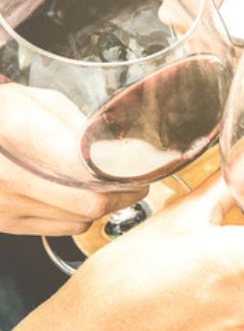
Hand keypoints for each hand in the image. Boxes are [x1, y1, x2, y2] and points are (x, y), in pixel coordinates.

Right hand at [0, 83, 146, 234]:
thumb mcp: (34, 101)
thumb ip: (75, 123)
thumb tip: (117, 145)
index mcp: (16, 129)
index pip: (88, 166)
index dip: (124, 171)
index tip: (142, 168)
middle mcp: (7, 173)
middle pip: (90, 201)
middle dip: (123, 194)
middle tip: (137, 183)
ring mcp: (2, 203)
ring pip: (79, 218)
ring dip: (103, 206)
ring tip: (108, 187)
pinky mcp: (3, 222)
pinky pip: (61, 228)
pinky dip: (79, 216)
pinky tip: (76, 198)